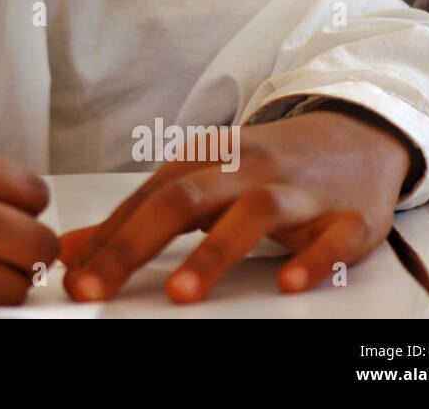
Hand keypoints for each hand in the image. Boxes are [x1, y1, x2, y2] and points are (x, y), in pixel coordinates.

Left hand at [59, 108, 414, 303]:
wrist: (356, 134)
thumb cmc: (263, 167)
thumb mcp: (199, 182)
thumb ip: (136, 218)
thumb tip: (72, 251)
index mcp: (205, 160)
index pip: (146, 198)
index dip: (106, 237)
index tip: (72, 275)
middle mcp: (246, 169)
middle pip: (184, 199)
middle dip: (134, 244)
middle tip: (96, 287)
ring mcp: (300, 191)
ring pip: (255, 213)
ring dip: (215, 252)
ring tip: (181, 294)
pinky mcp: (350, 216)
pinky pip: (335, 238)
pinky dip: (314, 259)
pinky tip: (288, 283)